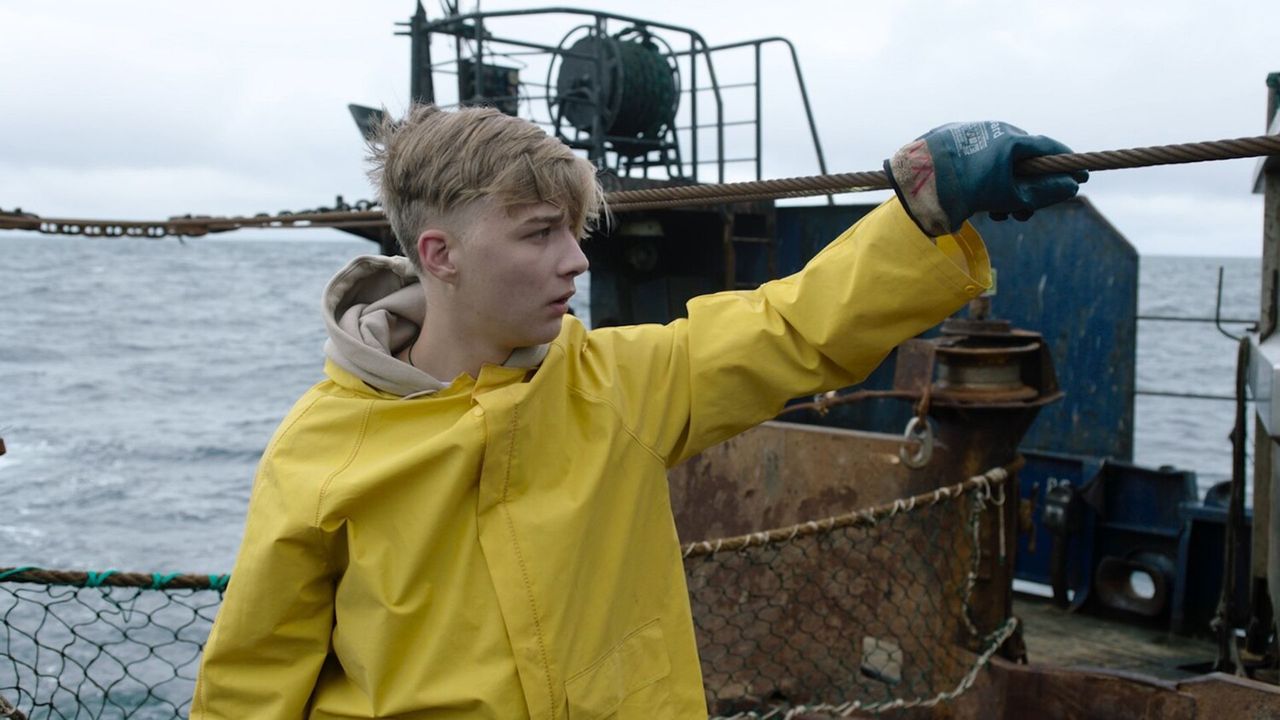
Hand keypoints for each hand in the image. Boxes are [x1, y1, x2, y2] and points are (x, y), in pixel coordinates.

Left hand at [884, 121, 1087, 235]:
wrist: (916, 182)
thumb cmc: (966, 190)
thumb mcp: (1011, 197)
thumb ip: (1044, 193)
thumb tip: (1071, 186)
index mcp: (1011, 138)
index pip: (1049, 148)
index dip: (1067, 164)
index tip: (1081, 176)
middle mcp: (994, 130)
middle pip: (1024, 158)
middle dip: (1029, 189)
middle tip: (1025, 214)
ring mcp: (971, 133)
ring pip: (1000, 161)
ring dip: (1006, 189)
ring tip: (998, 215)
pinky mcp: (951, 141)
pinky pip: (979, 159)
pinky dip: (986, 179)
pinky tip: (978, 202)